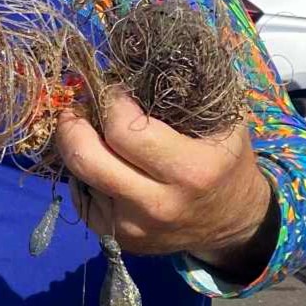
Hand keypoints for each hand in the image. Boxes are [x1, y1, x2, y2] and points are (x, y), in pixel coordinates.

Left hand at [53, 90, 278, 282]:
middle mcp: (158, 205)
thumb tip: (129, 65)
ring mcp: (133, 228)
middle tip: (76, 105)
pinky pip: (83, 198)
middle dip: (72, 124)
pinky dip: (86, 174)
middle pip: (87, 159)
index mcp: (191, 171)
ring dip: (76, 146)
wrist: (233, 224)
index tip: (112, 88)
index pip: (126, 131)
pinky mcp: (116, 240)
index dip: (110, 101)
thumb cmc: (226, 162)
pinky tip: (103, 161)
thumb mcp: (224, 124)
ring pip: (79, 177)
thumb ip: (185, 94)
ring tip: (86, 127)